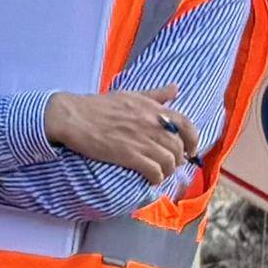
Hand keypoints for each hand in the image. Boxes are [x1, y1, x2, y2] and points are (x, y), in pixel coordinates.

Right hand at [44, 84, 207, 180]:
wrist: (73, 117)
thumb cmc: (99, 105)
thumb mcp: (131, 94)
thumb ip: (156, 94)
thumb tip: (176, 88)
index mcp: (153, 109)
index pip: (186, 124)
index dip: (193, 140)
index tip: (190, 149)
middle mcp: (151, 124)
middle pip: (178, 147)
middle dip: (178, 159)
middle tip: (170, 165)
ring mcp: (141, 140)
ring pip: (169, 162)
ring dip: (167, 171)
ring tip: (159, 173)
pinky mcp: (129, 155)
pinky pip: (154, 171)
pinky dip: (156, 178)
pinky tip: (150, 178)